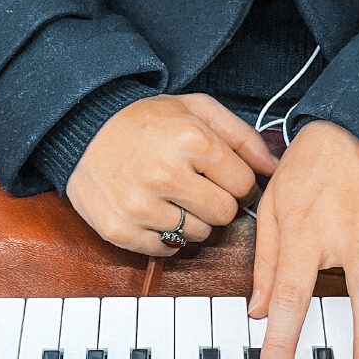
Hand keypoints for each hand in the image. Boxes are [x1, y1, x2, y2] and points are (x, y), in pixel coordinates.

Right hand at [66, 93, 280, 253]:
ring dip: (191, 221)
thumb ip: (241, 137)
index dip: (237, 182)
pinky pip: (166, 250)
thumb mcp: (196, 109)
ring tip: (171, 197)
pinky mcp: (120, 230)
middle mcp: (166, 175)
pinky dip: (165, 236)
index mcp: (191, 141)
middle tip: (196, 187)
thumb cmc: (145, 120)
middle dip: (217, 202)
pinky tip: (154, 211)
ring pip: (198, 235)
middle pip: (224, 214)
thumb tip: (274, 167)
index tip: (222, 176)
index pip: (244, 185)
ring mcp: (141, 206)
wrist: (83, 129)